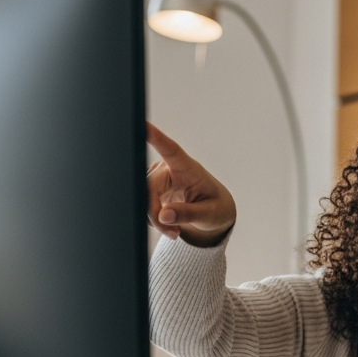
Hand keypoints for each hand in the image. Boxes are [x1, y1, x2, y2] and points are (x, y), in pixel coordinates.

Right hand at [146, 122, 236, 245]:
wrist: (213, 213)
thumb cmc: (215, 207)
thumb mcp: (208, 214)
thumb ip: (188, 214)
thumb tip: (164, 215)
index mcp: (187, 167)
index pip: (169, 149)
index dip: (155, 137)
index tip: (143, 125)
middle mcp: (168, 169)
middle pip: (148, 186)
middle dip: (155, 213)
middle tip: (172, 232)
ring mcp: (158, 178)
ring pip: (142, 198)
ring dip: (155, 219)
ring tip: (174, 230)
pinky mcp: (151, 189)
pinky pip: (143, 206)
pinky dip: (154, 220)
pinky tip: (168, 225)